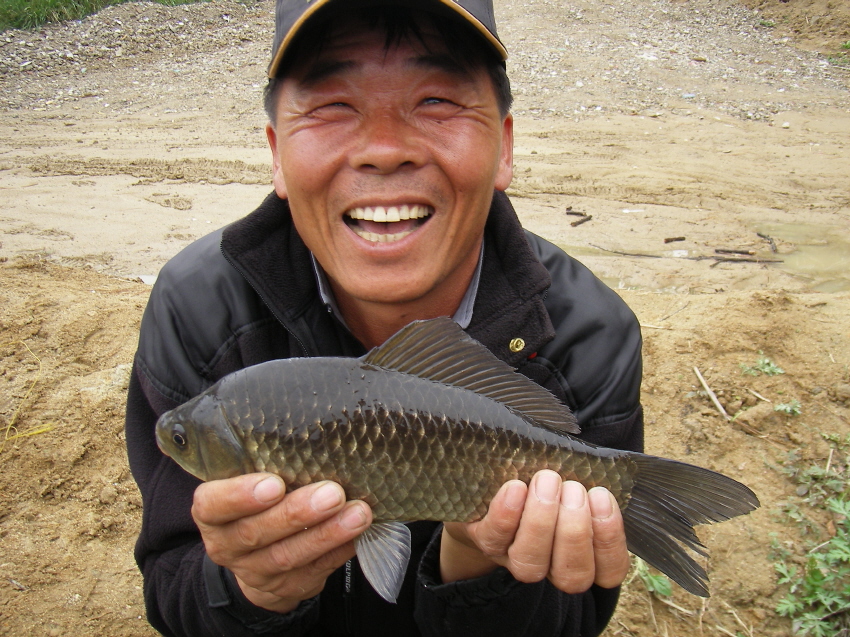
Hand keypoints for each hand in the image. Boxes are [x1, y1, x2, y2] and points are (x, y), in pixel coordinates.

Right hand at [192, 473, 371, 613]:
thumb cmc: (258, 500)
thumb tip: (314, 426)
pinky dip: (339, 551)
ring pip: (288, 556)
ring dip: (326, 534)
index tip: (275, 484)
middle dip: (297, 513)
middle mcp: (228, 545)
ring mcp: (256, 571)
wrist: (255, 555)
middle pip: (256, 532)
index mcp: (212, 513)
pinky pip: (314, 571)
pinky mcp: (286, 588)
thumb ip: (267, 460)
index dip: (240, 496)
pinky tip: (359, 533)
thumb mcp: (248, 477)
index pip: (213, 505)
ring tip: (358, 513)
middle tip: (332, 493)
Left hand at [441, 471, 629, 593]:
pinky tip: (515, 487)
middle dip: (575, 530)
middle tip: (573, 488)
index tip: (603, 496)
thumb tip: (614, 465)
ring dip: (542, 522)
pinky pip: (494, 538)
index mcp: (583, 554)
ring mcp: (514, 557)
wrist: (489, 478)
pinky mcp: (484, 541)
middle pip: (572, 574)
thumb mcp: (572, 471)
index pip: (609, 570)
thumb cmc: (543, 473)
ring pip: (531, 564)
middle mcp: (550, 565)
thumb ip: (592, 474)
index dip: (610, 539)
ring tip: (546, 481)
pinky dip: (506, 514)